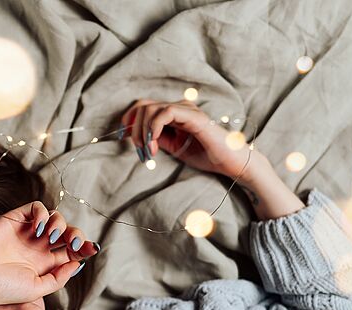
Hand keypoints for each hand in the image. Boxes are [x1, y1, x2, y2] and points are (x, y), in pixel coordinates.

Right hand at [0, 201, 97, 309]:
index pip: (70, 252)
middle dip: (76, 235)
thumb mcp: (35, 290)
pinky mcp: (15, 219)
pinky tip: (38, 228)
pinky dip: (43, 213)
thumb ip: (57, 278)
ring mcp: (26, 232)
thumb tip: (76, 264)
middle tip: (74, 243)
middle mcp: (37, 247)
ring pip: (55, 218)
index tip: (92, 250)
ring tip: (51, 236)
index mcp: (43, 265)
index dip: (83, 249)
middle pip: (66, 234)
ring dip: (60, 224)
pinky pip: (36, 208)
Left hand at [120, 99, 266, 181]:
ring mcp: (187, 110)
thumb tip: (137, 137)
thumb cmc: (206, 156)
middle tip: (139, 151)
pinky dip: (153, 129)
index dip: (128, 120)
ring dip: (142, 133)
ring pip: (150, 109)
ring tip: (148, 152)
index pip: (143, 107)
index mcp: (174, 113)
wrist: (229, 163)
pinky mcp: (193, 117)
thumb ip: (157, 139)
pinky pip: (165, 113)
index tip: (121, 137)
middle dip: (133, 129)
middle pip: (142, 105)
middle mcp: (179, 107)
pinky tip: (155, 145)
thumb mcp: (174, 148)